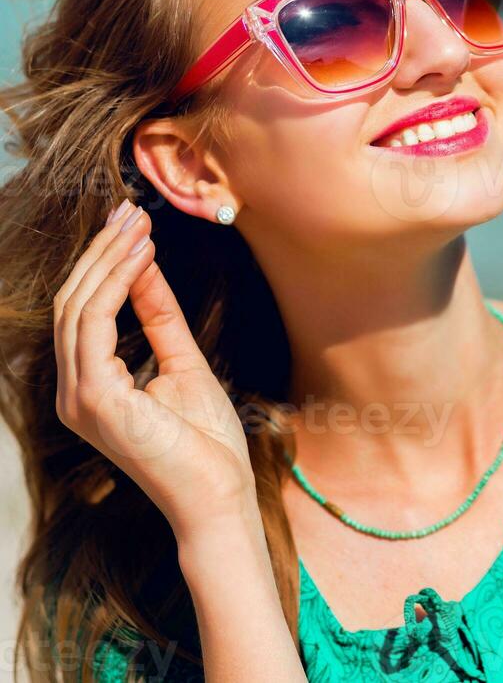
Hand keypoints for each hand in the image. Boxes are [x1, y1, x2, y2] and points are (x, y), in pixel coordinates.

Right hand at [53, 200, 256, 543]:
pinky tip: (141, 257)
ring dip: (109, 259)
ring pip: (78, 308)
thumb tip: (146, 267)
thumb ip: (159, 318)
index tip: (132, 226)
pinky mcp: (95, 400)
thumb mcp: (183, 363)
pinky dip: (116, 284)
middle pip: (73, 303)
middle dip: (103, 253)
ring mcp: (79, 398)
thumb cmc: (206, 443)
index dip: (104, 265)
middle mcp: (73, 393)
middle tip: (130, 212)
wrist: (221, 497)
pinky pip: (94, 325)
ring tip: (138, 225)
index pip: (82, 313)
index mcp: (90, 387)